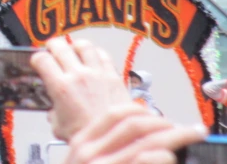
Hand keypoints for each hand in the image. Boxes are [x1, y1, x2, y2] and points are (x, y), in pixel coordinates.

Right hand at [31, 37, 130, 140]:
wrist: (115, 141)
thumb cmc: (88, 136)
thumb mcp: (59, 128)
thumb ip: (53, 115)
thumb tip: (55, 112)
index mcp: (60, 87)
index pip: (42, 59)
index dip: (37, 58)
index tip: (38, 62)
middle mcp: (77, 75)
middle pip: (60, 46)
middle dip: (52, 46)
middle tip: (52, 49)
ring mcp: (96, 74)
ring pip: (83, 45)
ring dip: (75, 45)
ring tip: (73, 49)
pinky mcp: (113, 76)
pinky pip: (103, 55)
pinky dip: (96, 53)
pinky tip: (94, 58)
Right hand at [64, 103, 206, 163]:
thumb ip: (100, 150)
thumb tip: (136, 138)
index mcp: (81, 143)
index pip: (113, 115)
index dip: (139, 110)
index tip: (155, 115)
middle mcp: (91, 152)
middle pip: (134, 124)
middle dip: (164, 123)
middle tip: (184, 128)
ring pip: (147, 142)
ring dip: (175, 137)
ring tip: (188, 138)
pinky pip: (147, 160)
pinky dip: (163, 156)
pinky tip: (171, 157)